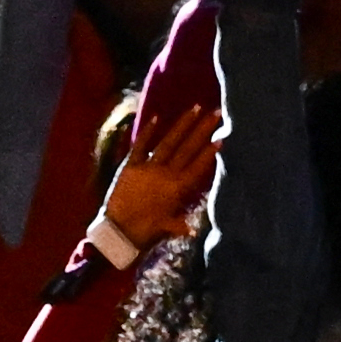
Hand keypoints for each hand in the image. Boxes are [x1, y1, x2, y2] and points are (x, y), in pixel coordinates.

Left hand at [98, 98, 222, 255]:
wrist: (118, 233)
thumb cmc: (145, 232)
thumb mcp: (168, 227)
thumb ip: (181, 224)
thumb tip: (195, 228)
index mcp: (178, 188)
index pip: (198, 165)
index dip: (210, 151)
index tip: (221, 136)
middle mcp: (166, 174)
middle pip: (188, 148)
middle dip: (203, 129)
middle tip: (216, 112)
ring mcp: (148, 168)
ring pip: (169, 142)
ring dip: (183, 124)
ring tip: (195, 108)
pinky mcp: (130, 166)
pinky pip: (140, 146)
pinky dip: (148, 131)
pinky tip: (157, 117)